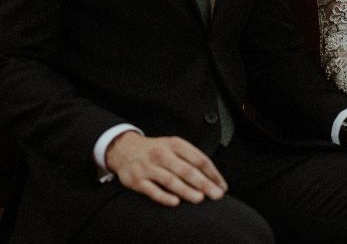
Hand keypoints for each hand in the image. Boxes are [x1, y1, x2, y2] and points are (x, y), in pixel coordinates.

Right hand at [105, 131, 227, 206]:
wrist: (124, 148)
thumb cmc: (156, 150)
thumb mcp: (173, 146)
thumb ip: (190, 158)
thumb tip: (211, 177)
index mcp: (176, 144)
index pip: (199, 158)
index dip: (212, 173)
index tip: (222, 186)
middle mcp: (163, 154)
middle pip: (187, 170)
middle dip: (204, 183)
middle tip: (216, 194)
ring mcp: (149, 167)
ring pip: (170, 180)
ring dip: (186, 190)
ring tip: (200, 198)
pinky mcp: (137, 180)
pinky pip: (152, 189)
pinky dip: (164, 196)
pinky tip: (175, 202)